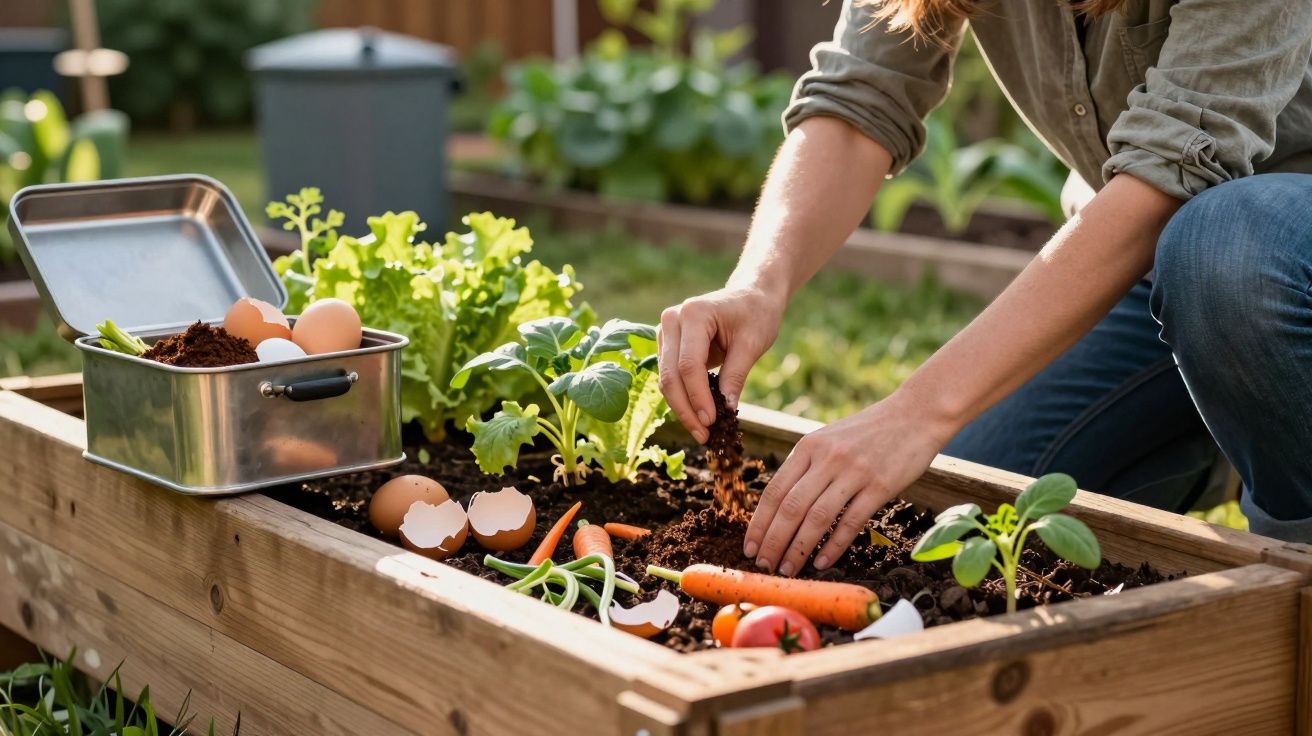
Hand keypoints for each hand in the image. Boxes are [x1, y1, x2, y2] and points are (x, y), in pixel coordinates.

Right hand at [658, 285, 783, 442]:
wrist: (751, 295)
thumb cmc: (756, 314)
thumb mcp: (752, 344)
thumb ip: (735, 376)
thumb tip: (725, 412)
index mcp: (693, 313)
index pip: (689, 365)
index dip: (698, 397)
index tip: (712, 422)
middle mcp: (672, 319)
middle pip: (670, 375)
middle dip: (686, 409)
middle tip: (703, 435)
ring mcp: (666, 331)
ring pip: (666, 379)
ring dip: (682, 408)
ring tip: (701, 431)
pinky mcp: (668, 344)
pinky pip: (670, 376)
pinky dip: (682, 398)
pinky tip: (697, 416)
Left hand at [743, 391, 953, 575]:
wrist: (915, 414)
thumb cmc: (870, 432)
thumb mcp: (829, 439)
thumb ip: (807, 466)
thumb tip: (782, 506)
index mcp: (808, 447)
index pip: (774, 491)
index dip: (759, 523)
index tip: (748, 547)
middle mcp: (827, 459)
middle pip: (790, 508)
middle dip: (773, 542)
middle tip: (764, 565)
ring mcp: (854, 472)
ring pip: (817, 518)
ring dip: (798, 549)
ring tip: (788, 570)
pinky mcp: (880, 485)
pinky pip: (851, 522)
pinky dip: (834, 546)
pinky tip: (822, 563)